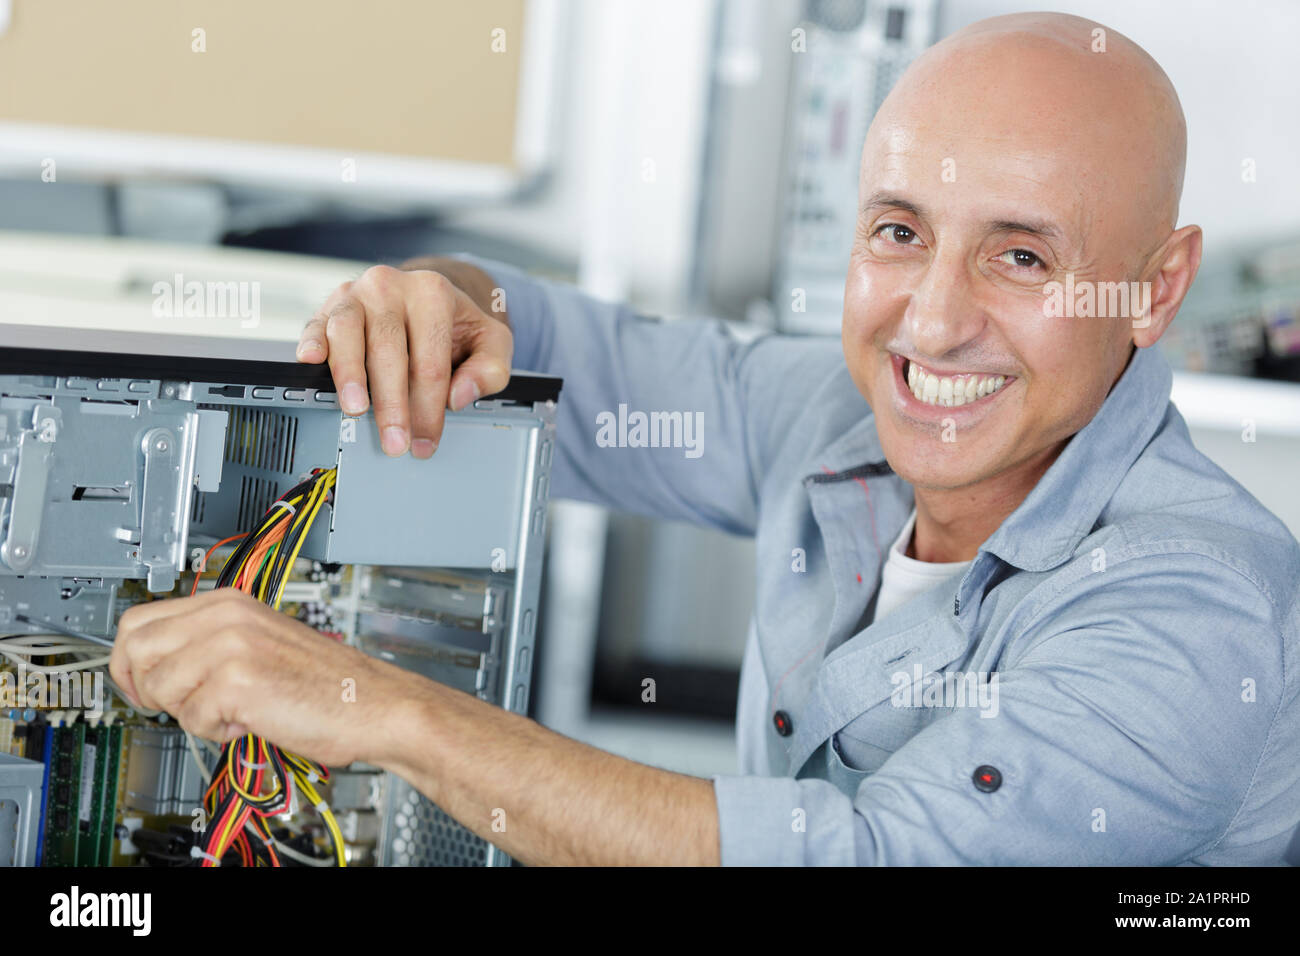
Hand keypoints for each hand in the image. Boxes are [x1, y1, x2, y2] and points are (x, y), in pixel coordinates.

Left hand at [108, 588, 423, 766]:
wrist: (373, 703)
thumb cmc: (326, 683)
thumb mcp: (259, 643)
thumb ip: (209, 643)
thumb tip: (151, 665)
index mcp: (230, 602)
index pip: (139, 620)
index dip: (129, 661)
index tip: (141, 685)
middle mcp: (227, 614)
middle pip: (135, 649)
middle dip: (149, 688)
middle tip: (184, 704)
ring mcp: (231, 644)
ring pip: (159, 687)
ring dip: (188, 712)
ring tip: (231, 710)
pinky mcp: (238, 679)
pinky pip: (191, 718)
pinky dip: (216, 730)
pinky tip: (251, 719)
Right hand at [296, 262, 512, 458]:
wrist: (426, 297)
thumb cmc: (456, 325)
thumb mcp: (491, 342)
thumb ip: (490, 369)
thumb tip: (459, 395)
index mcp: (434, 293)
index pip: (431, 361)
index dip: (429, 408)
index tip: (426, 440)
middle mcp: (391, 287)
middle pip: (390, 350)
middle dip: (392, 403)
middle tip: (395, 441)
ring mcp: (356, 294)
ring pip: (347, 332)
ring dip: (350, 375)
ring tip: (356, 408)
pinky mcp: (329, 306)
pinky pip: (315, 323)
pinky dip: (312, 342)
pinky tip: (311, 361)